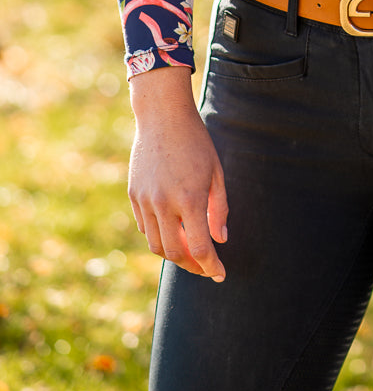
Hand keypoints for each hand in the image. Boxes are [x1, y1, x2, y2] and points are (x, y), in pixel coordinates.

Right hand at [128, 65, 228, 281]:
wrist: (162, 116)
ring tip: (190, 251)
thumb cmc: (196, 141)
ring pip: (156, 245)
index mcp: (190, 199)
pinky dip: (159, 236)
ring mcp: (145, 200)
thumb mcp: (216, 172)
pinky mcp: (133, 195)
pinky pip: (146, 227)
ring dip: (174, 255)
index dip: (211, 266)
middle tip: (205, 267)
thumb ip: (220, 209)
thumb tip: (221, 240)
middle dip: (192, 267)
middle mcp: (164, 204)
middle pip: (175, 254)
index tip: (220, 273)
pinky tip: (173, 230)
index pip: (201, 248)